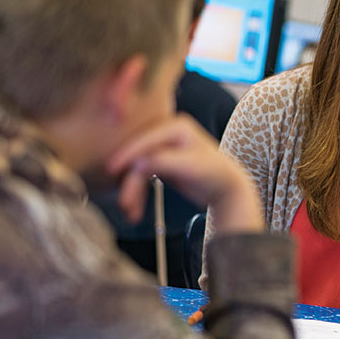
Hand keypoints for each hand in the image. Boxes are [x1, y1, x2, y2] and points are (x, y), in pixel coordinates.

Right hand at [106, 114, 262, 233]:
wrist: (226, 189)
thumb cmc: (215, 174)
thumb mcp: (191, 167)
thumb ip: (164, 162)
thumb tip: (137, 163)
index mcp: (177, 126)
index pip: (145, 140)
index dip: (127, 155)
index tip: (112, 169)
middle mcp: (167, 134)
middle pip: (139, 157)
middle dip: (130, 181)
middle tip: (124, 203)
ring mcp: (163, 148)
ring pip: (138, 169)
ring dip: (132, 191)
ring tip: (131, 212)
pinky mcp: (160, 163)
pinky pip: (142, 177)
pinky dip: (138, 192)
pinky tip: (135, 209)